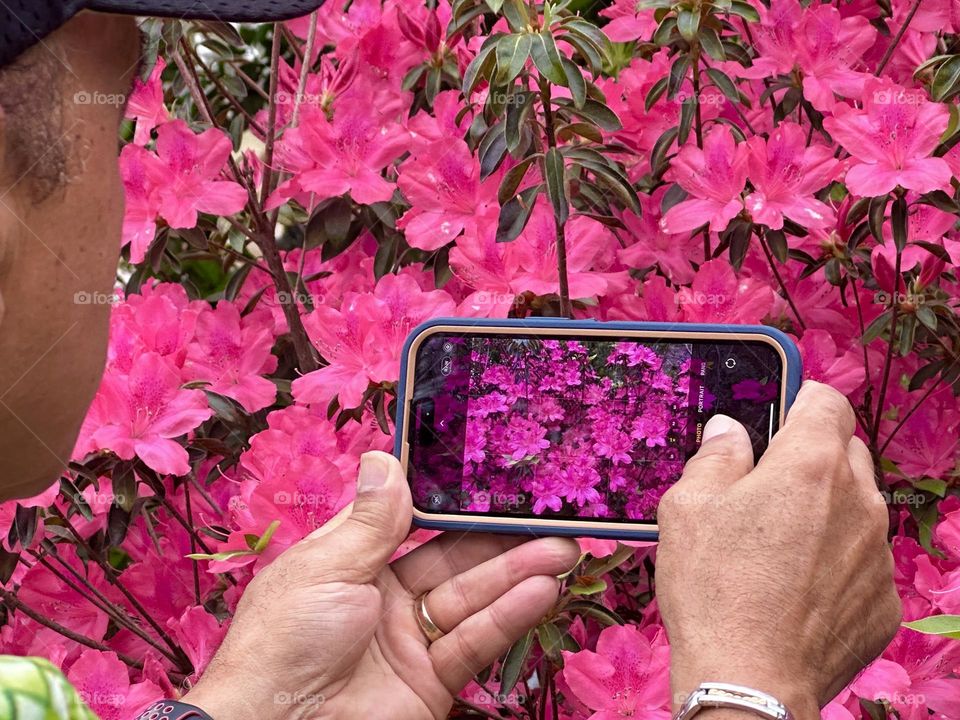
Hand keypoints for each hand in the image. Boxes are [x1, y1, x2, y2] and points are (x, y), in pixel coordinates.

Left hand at [183, 451, 578, 719]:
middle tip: (549, 518)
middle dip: (503, 540)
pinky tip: (540, 591)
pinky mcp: (431, 682)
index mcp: (353, 562)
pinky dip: (508, 617)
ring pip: (474, 598)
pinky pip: (475, 642)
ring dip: (519, 574)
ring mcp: (411, 641)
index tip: (494, 481)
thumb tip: (386, 458)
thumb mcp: (327, 566)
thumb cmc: (284, 640)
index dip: (455, 506)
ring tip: (562, 549)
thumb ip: (373, 520)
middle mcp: (386, 598)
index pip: (414, 524)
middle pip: (455, 561)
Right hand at [656, 381, 900, 719]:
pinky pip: (863, 560)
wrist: (748, 681)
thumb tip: (728, 430)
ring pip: (857, 507)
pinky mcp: (882, 599)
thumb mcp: (687, 507)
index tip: (779, 410)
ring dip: (826, 510)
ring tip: (777, 543)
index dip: (800, 397)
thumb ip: (714, 456)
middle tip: (765, 485)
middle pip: (845, 452)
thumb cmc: (713, 589)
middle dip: (810, 457)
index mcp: (809, 465)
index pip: (827, 400)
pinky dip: (837, 561)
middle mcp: (858, 501)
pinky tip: (796, 586)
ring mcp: (877, 553)